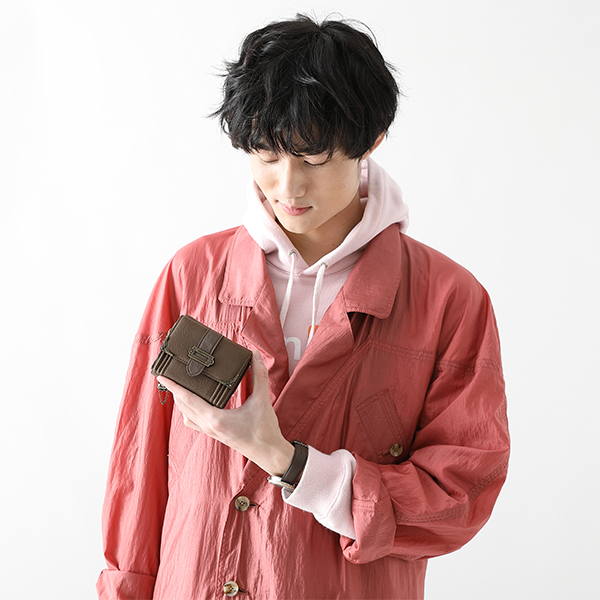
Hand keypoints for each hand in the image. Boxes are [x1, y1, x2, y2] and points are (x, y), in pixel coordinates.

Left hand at [157, 350, 293, 475]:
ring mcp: (210, 431)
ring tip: (178, 386)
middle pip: (183, 406)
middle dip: (174, 391)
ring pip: (186, 415)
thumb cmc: (264, 429)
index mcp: (216, 418)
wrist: (268, 452)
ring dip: (180, 402)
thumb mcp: (262, 400)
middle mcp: (209, 426)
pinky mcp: (214, 433)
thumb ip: (259, 375)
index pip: (188, 399)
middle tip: (169, 374)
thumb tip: (255, 354)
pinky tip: (193, 403)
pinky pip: (194, 422)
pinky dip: (189, 411)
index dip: (174, 387)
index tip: (162, 376)